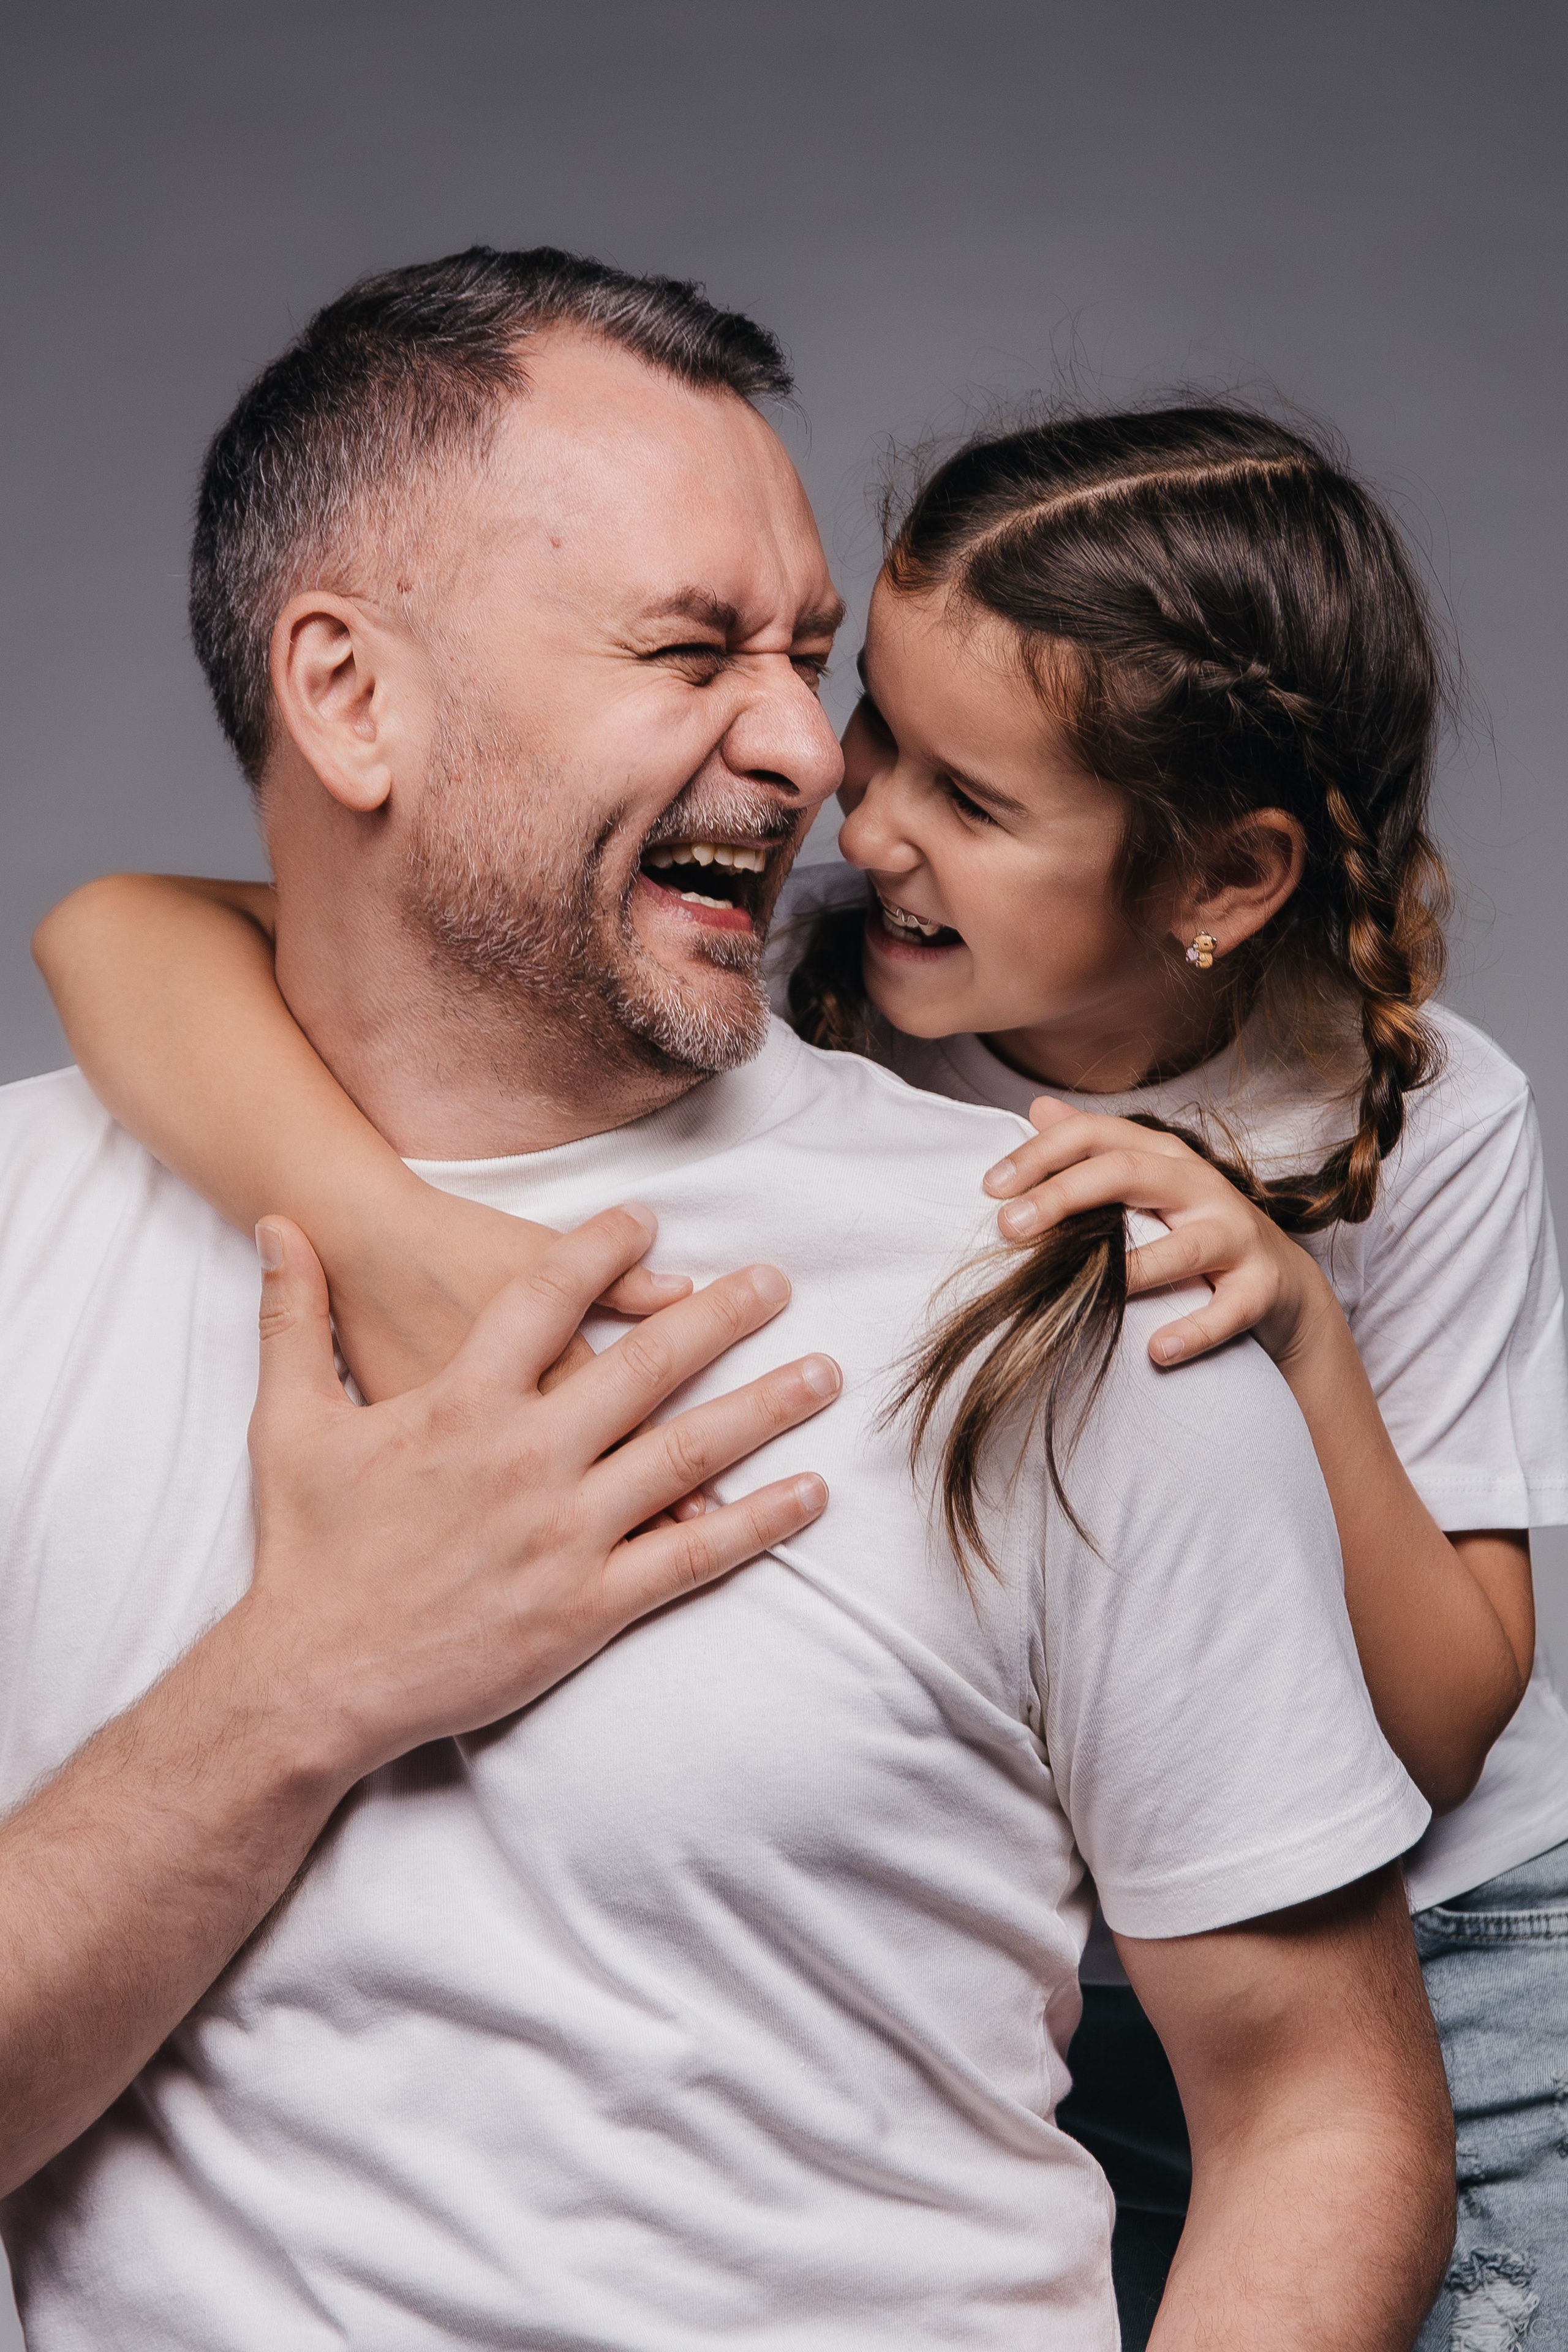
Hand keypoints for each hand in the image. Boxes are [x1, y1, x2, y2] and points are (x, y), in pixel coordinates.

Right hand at [239, 1205, 838, 1779]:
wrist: (311, 1676)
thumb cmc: (304, 1549)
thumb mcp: (289, 1422)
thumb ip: (294, 1317)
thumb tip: (277, 1225)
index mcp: (460, 1404)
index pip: (547, 1300)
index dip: (602, 1250)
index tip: (649, 1219)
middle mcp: (525, 1459)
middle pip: (644, 1369)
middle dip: (721, 1319)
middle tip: (779, 1282)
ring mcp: (563, 1535)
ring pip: (687, 1456)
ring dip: (763, 1410)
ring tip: (823, 1376)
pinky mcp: (586, 1607)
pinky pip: (690, 1558)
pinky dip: (757, 1524)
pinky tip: (809, 1495)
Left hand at [981, 1099, 1331, 1366]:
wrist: (1281, 1284)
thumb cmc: (1196, 1228)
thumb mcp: (1147, 1182)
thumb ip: (1093, 1149)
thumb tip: (1037, 1108)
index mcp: (1164, 1155)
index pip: (1095, 1135)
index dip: (1040, 1155)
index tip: (990, 1187)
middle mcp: (1200, 1184)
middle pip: (1127, 1174)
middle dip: (1063, 1196)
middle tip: (1008, 1227)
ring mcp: (1235, 1234)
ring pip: (1182, 1246)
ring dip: (1130, 1270)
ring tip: (1078, 1291)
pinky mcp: (1260, 1286)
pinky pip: (1228, 1309)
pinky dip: (1193, 1331)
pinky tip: (1156, 1350)